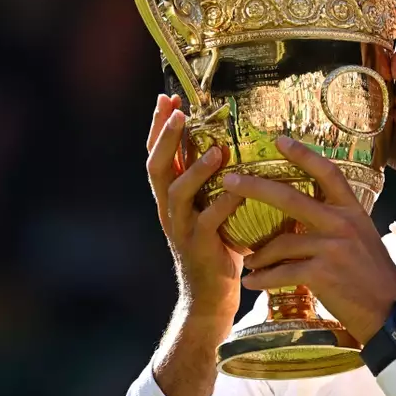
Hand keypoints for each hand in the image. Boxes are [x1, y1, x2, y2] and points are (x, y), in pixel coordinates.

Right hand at [145, 93, 244, 319]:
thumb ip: (215, 182)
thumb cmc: (217, 247)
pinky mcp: (199, 247)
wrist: (209, 298)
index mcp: (169, 197)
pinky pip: (209, 222)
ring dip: (196, 169)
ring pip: (178, 192)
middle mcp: (168, 209)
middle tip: (177, 112)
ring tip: (217, 150)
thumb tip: (235, 144)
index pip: (156, 154)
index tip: (166, 98)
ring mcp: (181, 228)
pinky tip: (238, 192)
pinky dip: (224, 205)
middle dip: (165, 137)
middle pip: (157, 167)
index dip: (158, 126)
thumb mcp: (211, 210)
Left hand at [226, 136, 395, 343]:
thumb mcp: (363, 240)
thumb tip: (308, 215)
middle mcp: (342, 224)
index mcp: (353, 212)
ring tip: (250, 262)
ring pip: (281, 243)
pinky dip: (263, 279)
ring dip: (260, 255)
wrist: (391, 314)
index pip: (328, 173)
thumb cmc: (374, 279)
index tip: (280, 140)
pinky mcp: (321, 274)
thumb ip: (338, 224)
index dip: (304, 154)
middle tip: (230, 181)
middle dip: (255, 188)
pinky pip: (282, 272)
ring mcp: (332, 248)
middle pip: (291, 198)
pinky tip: (252, 283)